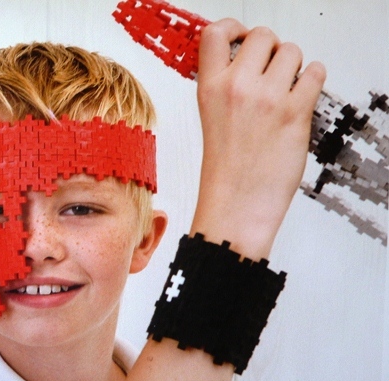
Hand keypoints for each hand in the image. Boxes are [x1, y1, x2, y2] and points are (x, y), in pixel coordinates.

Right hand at [191, 19, 325, 259]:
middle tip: (271, 71)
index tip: (242, 38)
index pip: (215, 33)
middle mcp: (236, 87)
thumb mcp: (212, 121)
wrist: (236, 206)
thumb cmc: (225, 172)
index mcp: (209, 89)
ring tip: (286, 91)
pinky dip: (312, 81)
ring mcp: (267, 98)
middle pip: (262, 36)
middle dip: (271, 50)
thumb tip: (251, 64)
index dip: (233, 29)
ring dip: (293, 67)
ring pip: (292, 52)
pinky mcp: (295, 113)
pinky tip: (301, 99)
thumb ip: (225, 88)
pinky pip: (315, 72)